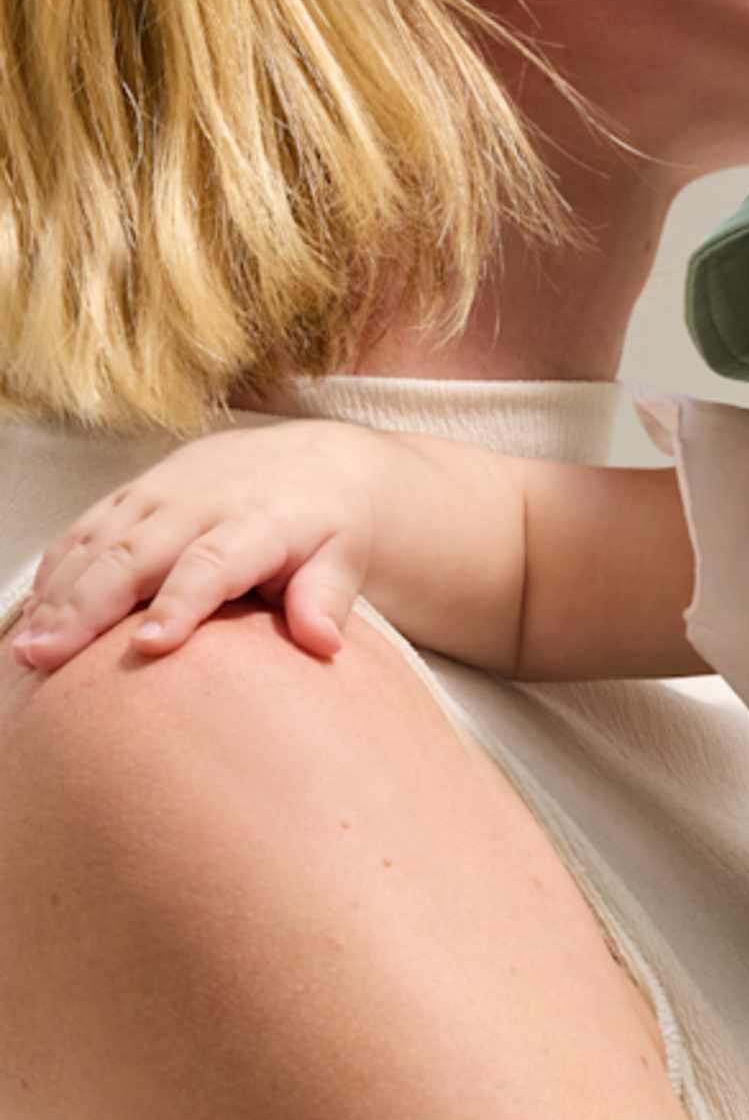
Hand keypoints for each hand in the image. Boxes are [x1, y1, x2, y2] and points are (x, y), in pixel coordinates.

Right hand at [10, 424, 376, 671]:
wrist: (315, 461)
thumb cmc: (329, 528)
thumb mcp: (345, 559)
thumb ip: (328, 599)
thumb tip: (324, 643)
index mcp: (260, 520)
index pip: (213, 563)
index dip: (180, 603)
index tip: (151, 646)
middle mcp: (202, 501)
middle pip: (136, 554)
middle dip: (88, 607)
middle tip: (50, 657)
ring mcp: (162, 492)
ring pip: (99, 541)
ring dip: (58, 594)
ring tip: (28, 648)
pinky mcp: (136, 491)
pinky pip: (86, 528)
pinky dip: (56, 569)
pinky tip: (33, 612)